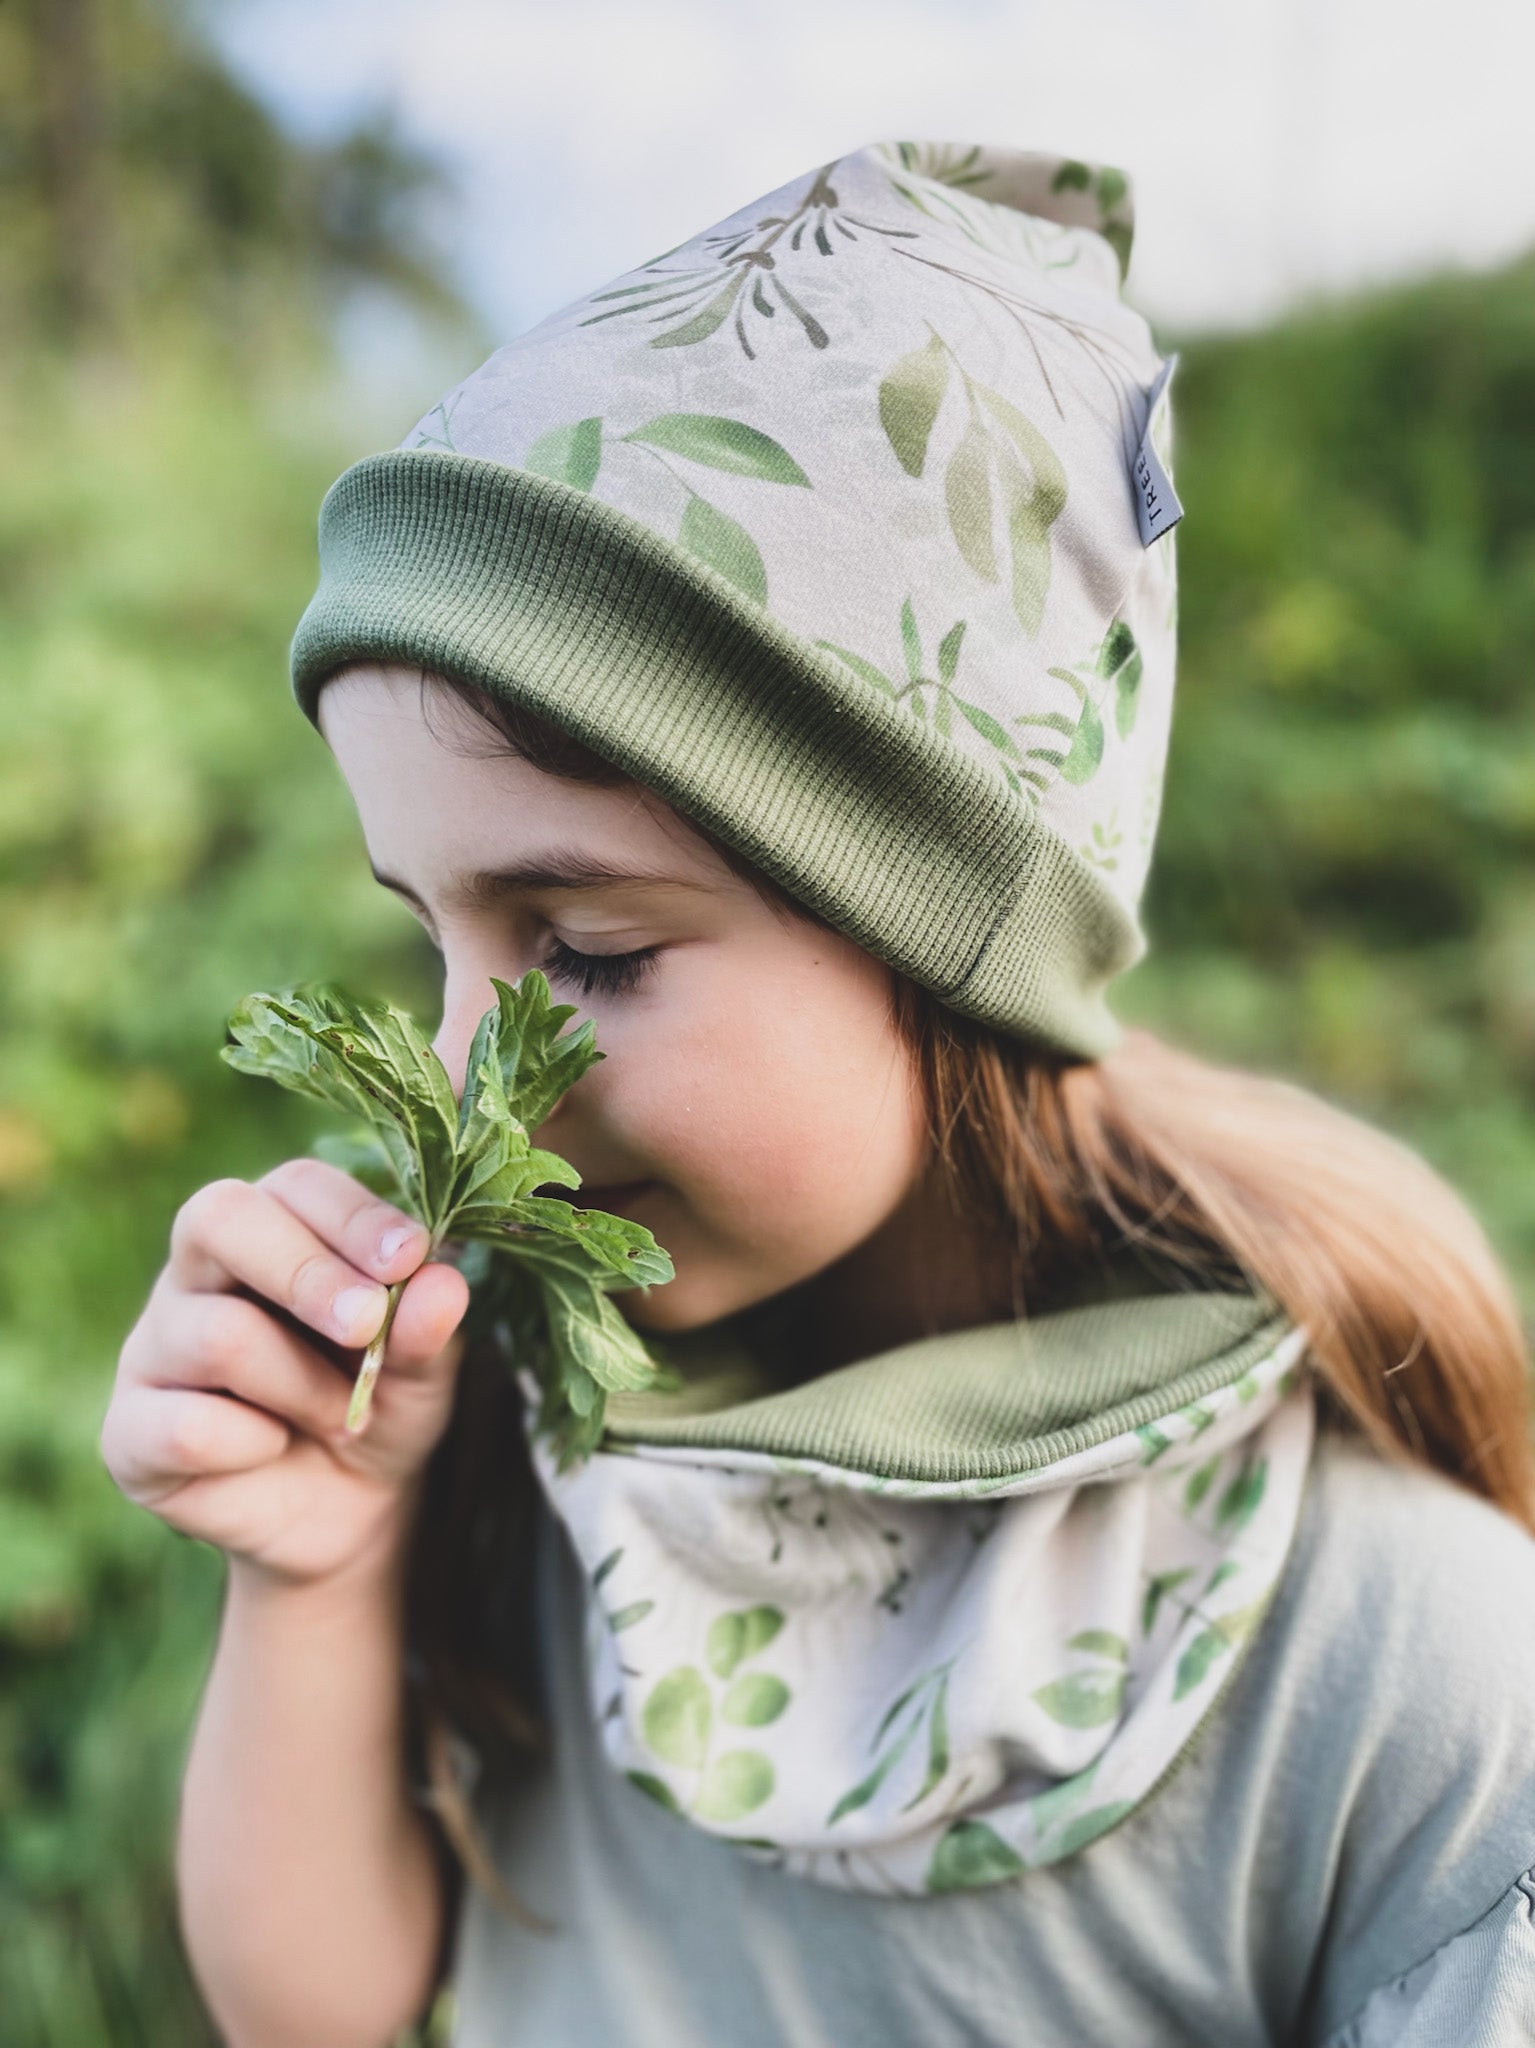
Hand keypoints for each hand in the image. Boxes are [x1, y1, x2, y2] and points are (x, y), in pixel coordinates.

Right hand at [101, 1158, 470, 1591]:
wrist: (348, 1512)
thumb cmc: (381, 1405)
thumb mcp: (422, 1368)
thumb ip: (427, 1326)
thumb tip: (441, 1282)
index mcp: (272, 1230)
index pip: (294, 1185)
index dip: (351, 1216)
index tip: (409, 1259)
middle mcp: (197, 1274)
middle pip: (218, 1217)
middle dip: (306, 1271)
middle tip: (367, 1326)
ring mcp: (153, 1347)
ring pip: (219, 1335)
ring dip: (305, 1385)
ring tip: (344, 1418)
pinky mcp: (128, 1431)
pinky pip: (187, 1426)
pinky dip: (254, 1445)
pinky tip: (273, 1450)